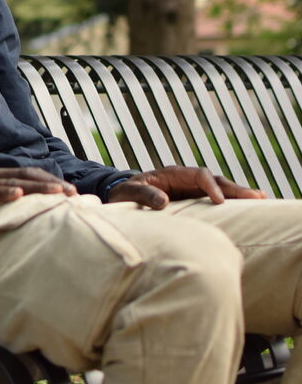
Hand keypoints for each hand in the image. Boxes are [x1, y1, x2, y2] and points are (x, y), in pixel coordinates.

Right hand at [0, 167, 77, 231]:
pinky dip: (3, 192)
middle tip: (74, 194)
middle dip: (52, 184)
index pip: (28, 175)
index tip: (71, 192)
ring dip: (37, 187)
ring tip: (57, 193)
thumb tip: (20, 213)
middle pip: (27, 175)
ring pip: (12, 181)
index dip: (50, 182)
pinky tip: (18, 195)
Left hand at [108, 165, 267, 210]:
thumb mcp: (128, 193)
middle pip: (216, 180)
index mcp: (172, 174)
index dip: (210, 186)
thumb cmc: (124, 193)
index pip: (198, 175)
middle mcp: (186, 180)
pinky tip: (248, 209)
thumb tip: (163, 202)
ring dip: (239, 195)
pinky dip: (231, 204)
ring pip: (220, 190)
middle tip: (258, 196)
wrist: (122, 196)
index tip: (219, 201)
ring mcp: (192, 191)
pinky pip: (215, 201)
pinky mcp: (194, 202)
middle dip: (236, 189)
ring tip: (261, 200)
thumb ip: (143, 195)